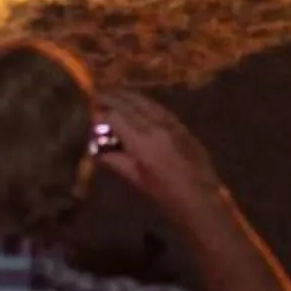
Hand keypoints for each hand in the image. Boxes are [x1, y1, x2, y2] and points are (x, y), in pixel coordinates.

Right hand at [97, 91, 225, 212]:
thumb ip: (115, 160)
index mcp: (142, 141)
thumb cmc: (165, 194)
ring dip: (127, 96)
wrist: (201, 197)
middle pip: (129, 104)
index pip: (115, 117)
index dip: (100, 113)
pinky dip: (144, 102)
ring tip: (112, 93)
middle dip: (111, 98)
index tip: (89, 111)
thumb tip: (97, 149)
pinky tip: (136, 102)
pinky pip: (158, 107)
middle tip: (95, 96)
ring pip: (144, 101)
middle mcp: (155, 126)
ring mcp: (171, 123)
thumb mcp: (136, 179)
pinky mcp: (181, 125)